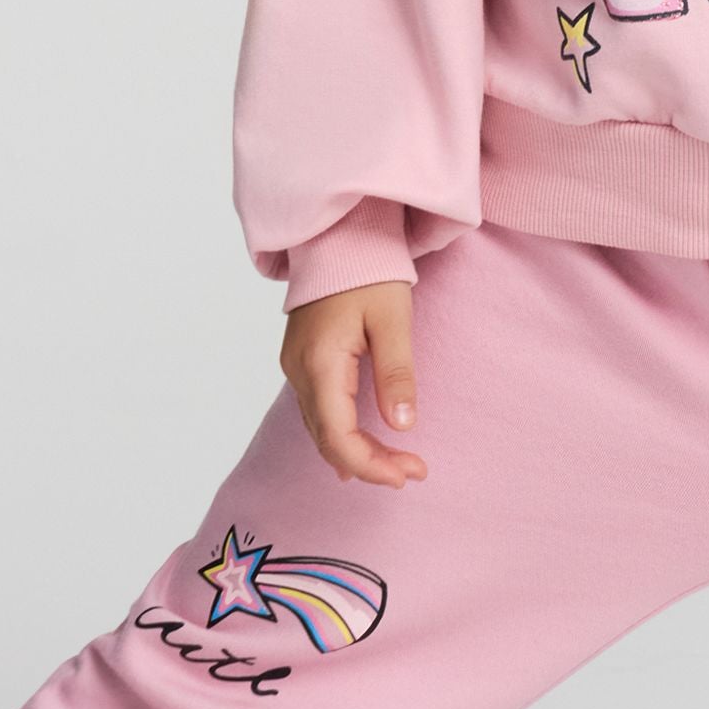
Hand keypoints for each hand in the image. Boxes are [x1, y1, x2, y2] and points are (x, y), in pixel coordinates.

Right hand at [279, 280, 427, 487]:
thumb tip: (403, 426)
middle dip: (369, 464)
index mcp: (320, 363)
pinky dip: (342, 433)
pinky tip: (362, 448)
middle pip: (327, 440)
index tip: (408, 473)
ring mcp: (296, 366)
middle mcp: (299, 371)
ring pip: (320, 429)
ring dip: (357, 451)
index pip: (338, 437)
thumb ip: (396, 373)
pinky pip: (318, 411)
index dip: (371, 465)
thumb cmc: (368, 270)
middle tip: (412, 472)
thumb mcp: (393, 319)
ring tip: (397, 465)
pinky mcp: (302, 361)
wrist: (338, 235)